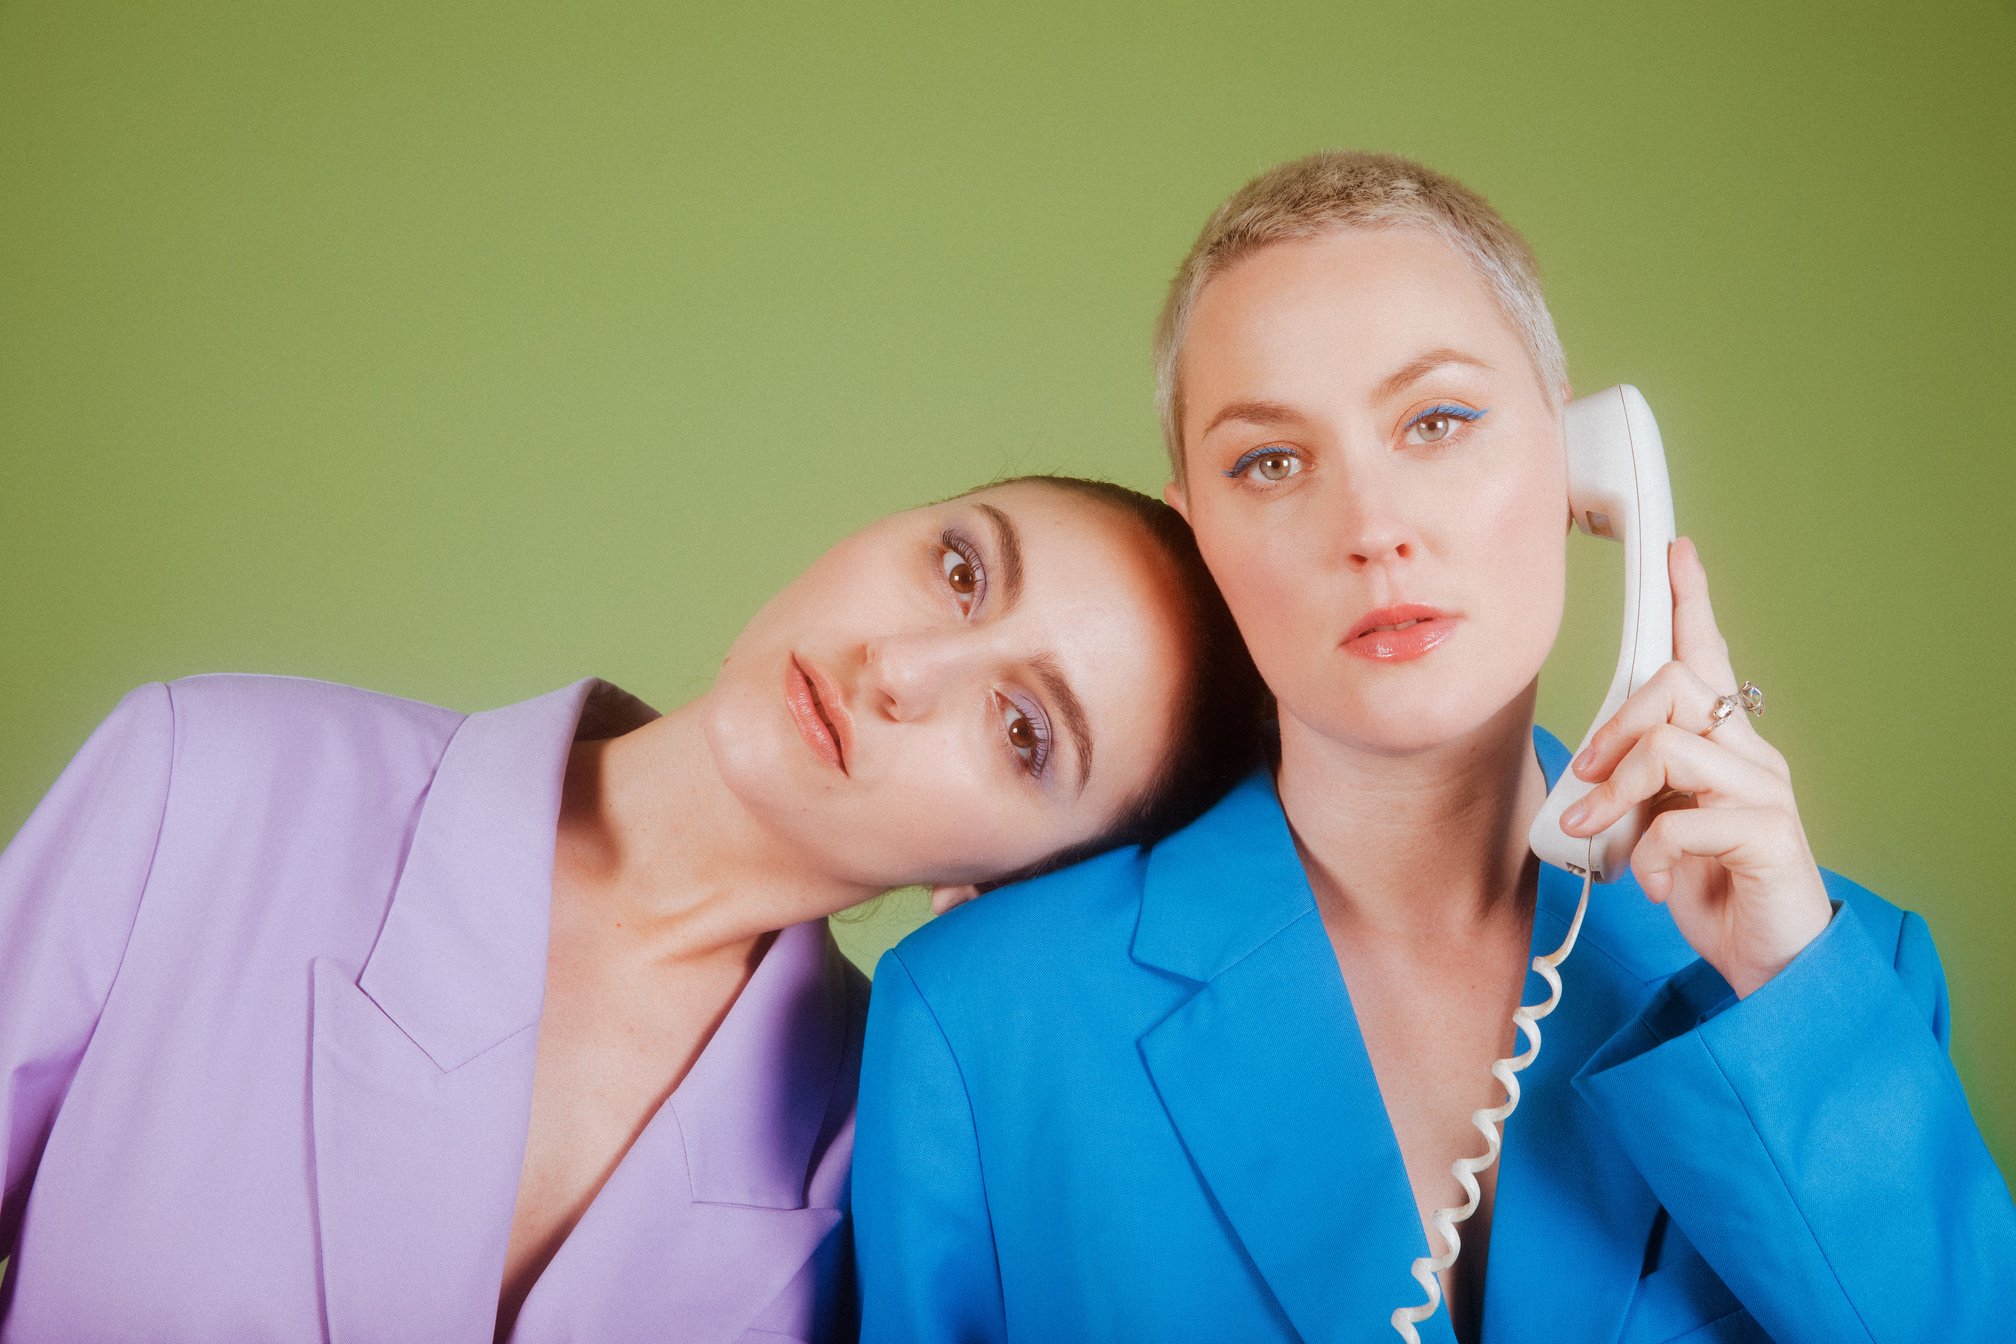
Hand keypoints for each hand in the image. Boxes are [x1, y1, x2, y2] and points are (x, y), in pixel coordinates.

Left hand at [1557, 537, 1831, 996]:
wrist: (1772, 965)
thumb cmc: (1712, 891)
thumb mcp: (1657, 829)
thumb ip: (1635, 788)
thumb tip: (1589, 770)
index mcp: (1724, 745)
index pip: (1706, 657)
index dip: (1689, 602)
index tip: (1676, 550)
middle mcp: (1752, 754)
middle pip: (1673, 686)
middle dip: (1613, 728)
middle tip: (1587, 782)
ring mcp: (1766, 791)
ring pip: (1670, 746)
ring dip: (1617, 792)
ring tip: (1599, 834)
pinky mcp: (1769, 834)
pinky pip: (1684, 819)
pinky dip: (1651, 854)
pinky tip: (1654, 886)